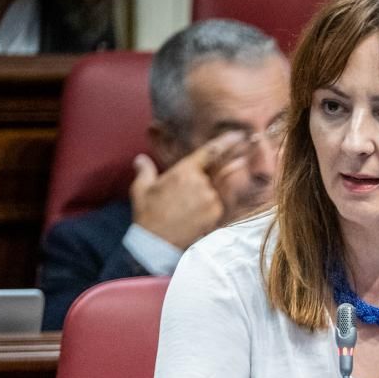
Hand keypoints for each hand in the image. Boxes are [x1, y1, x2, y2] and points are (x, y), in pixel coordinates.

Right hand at [130, 131, 249, 249]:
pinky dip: (211, 206)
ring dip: (209, 194)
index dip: (226, 142)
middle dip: (216, 174)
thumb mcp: (141, 188)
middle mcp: (202, 183)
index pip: (210, 152)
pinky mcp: (216, 214)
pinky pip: (218, 205)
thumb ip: (145, 170)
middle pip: (216, 173)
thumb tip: (141, 159)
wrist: (157, 242)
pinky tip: (196, 214)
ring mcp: (212, 199)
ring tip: (190, 206)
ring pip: (217, 190)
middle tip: (206, 185)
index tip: (238, 135)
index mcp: (184, 171)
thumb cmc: (147, 213)